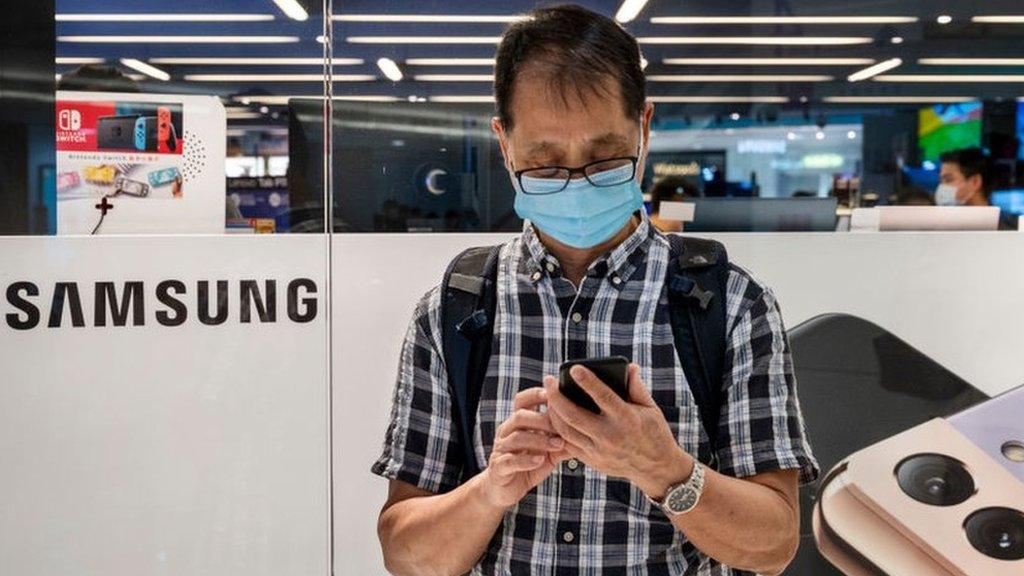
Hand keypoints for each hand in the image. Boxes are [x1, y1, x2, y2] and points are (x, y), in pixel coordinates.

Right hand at [478, 387, 568, 508]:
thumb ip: (563, 441)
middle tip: (563, 427)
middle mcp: (507, 432)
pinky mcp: (498, 467)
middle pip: (520, 416)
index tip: (555, 396)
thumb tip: (588, 431)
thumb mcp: (549, 452)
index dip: (536, 394)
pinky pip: (510, 460)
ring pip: (516, 437)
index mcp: (517, 423)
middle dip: (542, 420)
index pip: (522, 400)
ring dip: (539, 440)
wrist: (505, 489)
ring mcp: (501, 449)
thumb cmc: (529, 465)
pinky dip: (526, 460)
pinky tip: (540, 460)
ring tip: (557, 444)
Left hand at [543, 363, 692, 499]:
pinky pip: (568, 444)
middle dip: (556, 396)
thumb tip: (630, 367)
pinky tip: (554, 415)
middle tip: (548, 379)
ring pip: (565, 430)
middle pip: (574, 415)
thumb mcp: (651, 409)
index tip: (573, 368)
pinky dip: (558, 429)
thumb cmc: (654, 433)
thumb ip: (637, 387)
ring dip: (553, 412)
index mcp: (627, 419)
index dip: (587, 381)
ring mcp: (598, 451)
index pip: (603, 397)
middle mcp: (610, 436)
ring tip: (548, 395)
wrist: (655, 469)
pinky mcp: (592, 460)